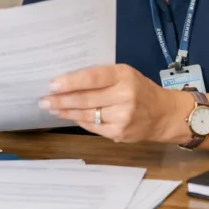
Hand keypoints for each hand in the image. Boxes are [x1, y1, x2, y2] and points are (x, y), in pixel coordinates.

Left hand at [39, 64, 184, 142]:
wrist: (165, 115)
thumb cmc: (140, 89)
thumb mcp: (125, 75)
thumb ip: (101, 77)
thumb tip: (68, 81)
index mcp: (124, 75)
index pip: (92, 77)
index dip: (70, 82)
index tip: (52, 84)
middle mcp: (124, 96)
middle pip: (85, 99)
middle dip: (61, 100)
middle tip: (43, 100)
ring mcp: (122, 117)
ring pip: (86, 114)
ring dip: (65, 112)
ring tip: (51, 108)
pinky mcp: (119, 133)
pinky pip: (92, 127)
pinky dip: (79, 121)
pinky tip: (69, 116)